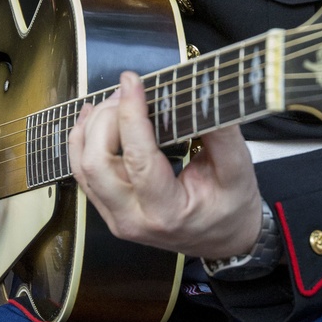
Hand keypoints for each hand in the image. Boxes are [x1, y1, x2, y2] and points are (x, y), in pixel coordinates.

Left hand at [69, 72, 262, 260]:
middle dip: (106, 119)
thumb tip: (203, 93)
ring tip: (113, 100)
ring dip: (91, 127)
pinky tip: (93, 117)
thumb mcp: (238, 170)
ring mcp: (116, 217)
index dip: (131, 114)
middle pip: (98, 163)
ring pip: (83, 166)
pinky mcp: (109, 209)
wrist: (224, 240)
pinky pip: (83, 172)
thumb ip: (221, 132)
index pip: (138, 158)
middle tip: (127, 92)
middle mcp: (133, 219)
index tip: (133, 81)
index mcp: (167, 213)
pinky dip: (83, 141)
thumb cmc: (231, 207)